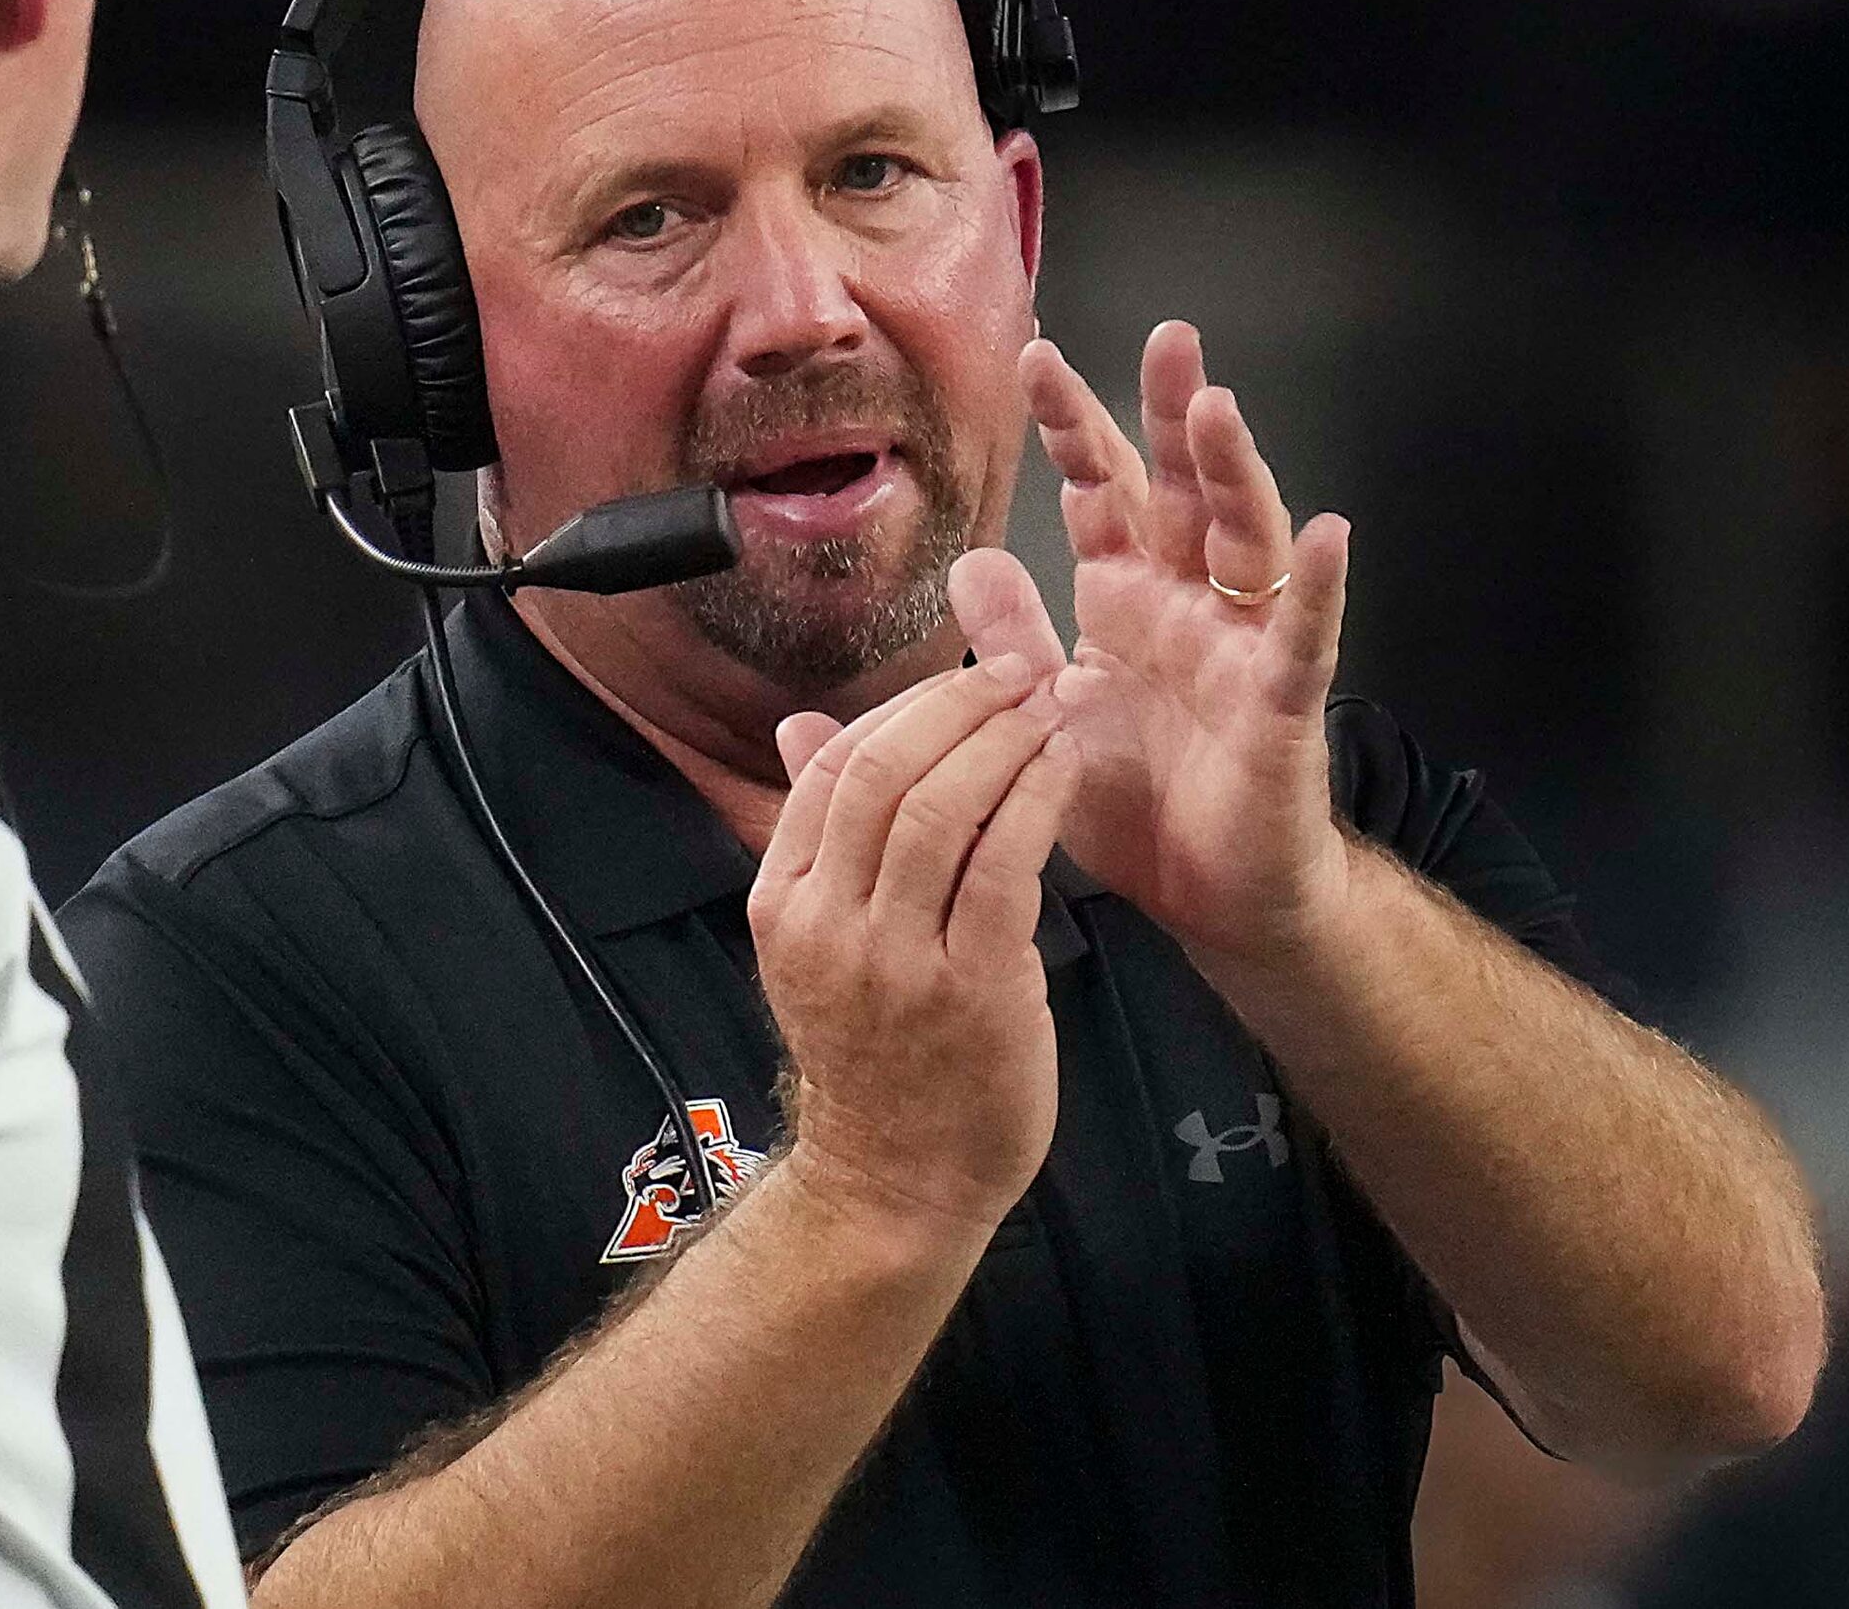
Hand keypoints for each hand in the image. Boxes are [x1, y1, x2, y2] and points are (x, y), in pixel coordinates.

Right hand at [748, 657, 1080, 1233]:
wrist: (898, 1183)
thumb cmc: (877, 1056)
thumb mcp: (820, 943)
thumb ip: (821, 838)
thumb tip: (803, 726)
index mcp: (783, 904)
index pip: (831, 770)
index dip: (904, 707)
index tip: (964, 674)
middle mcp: (827, 926)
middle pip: (883, 772)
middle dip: (958, 703)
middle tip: (1019, 665)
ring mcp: (894, 961)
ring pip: (940, 807)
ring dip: (1003, 739)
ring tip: (1050, 703)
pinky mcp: (971, 989)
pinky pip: (1003, 865)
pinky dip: (1036, 799)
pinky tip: (1065, 766)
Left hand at [950, 320, 1351, 977]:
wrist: (1207, 898)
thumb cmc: (1137, 805)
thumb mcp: (1048, 717)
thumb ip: (1010, 643)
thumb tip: (967, 561)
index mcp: (1128, 600)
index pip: (1100, 493)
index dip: (1072, 428)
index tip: (1035, 356)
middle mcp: (1190, 605)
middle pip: (1183, 490)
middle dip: (1172, 413)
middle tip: (1167, 335)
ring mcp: (1243, 646)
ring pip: (1248, 539)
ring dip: (1236, 473)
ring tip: (1219, 408)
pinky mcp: (1282, 703)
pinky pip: (1305, 636)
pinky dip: (1321, 587)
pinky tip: (1334, 534)